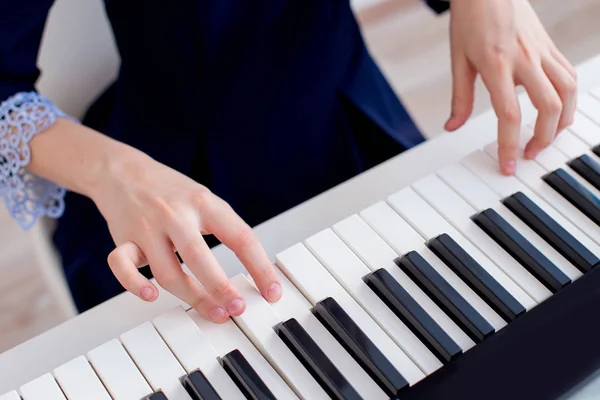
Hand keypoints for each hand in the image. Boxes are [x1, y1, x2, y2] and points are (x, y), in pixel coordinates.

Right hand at [91, 150, 281, 322]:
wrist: (122, 171)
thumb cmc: (170, 191)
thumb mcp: (204, 199)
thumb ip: (224, 228)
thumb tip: (253, 270)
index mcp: (204, 203)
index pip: (240, 237)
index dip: (260, 267)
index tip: (271, 291)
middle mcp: (175, 215)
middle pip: (199, 257)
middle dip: (221, 288)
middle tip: (238, 308)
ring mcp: (148, 228)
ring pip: (166, 272)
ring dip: (191, 297)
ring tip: (213, 312)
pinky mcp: (123, 239)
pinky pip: (121, 266)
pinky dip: (134, 285)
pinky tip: (151, 296)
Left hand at [445, 0, 576, 174]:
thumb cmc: (470, 20)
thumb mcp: (458, 60)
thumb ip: (460, 97)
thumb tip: (452, 127)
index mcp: (496, 64)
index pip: (509, 114)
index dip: (509, 145)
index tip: (508, 166)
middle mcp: (525, 59)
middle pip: (548, 106)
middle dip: (542, 138)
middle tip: (529, 154)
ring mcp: (542, 51)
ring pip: (567, 91)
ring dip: (561, 121)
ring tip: (545, 137)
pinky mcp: (551, 46)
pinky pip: (568, 75)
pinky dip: (567, 98)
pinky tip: (555, 110)